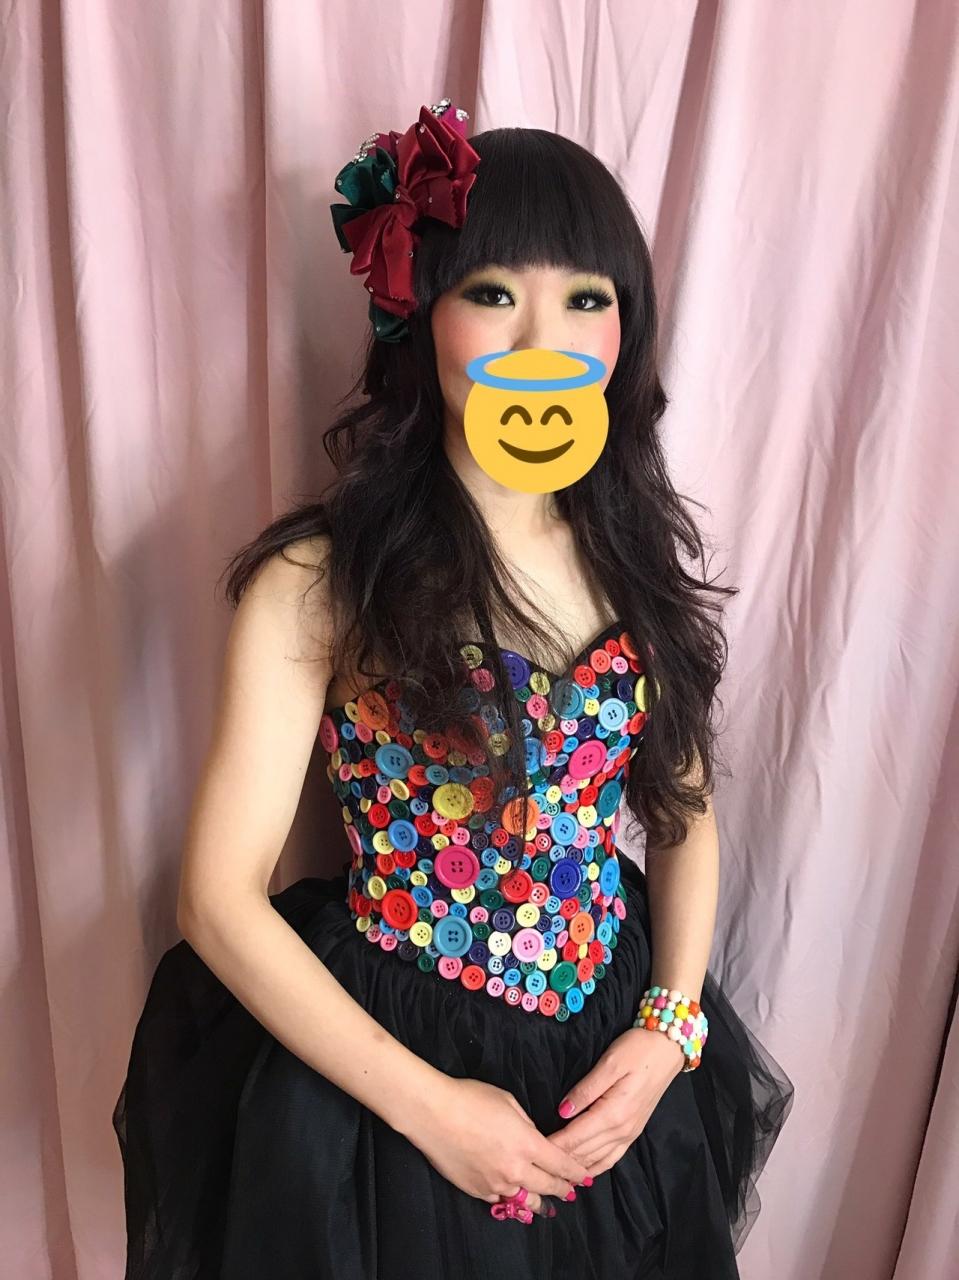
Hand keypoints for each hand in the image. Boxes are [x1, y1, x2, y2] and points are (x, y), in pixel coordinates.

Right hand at [410, 1076, 592, 1218]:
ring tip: (545, 1202)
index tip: (585, 1177)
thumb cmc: (470, 1098)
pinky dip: (511, 1200)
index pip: (560, 1165)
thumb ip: (526, 1125)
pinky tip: (514, 1197)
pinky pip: (500, 1201)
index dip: (576, 1172)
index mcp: (526, 1144)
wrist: (432, 1113)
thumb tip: (533, 1138)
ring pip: (525, 1199)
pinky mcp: (476, 1191)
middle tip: (570, 1191)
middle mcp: (514, 1170)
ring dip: (538, 1200)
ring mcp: (494, 1184)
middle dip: (562, 1189)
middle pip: (547, 1186)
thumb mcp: (508, 1102)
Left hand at [549, 1027, 683, 1177]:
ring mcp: (629, 1133)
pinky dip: (595, 1168)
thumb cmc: (637, 1050)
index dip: (553, 1145)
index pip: (575, 1137)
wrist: (667, 1049)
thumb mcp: (609, 1063)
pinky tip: (583, 1173)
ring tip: (554, 1175)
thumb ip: (586, 1089)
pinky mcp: (634, 1131)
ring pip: (597, 1160)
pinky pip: (612, 1158)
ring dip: (576, 1168)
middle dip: (560, 1160)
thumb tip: (563, 1111)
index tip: (532, 1150)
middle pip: (584, 1152)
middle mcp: (622, 1130)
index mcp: (613, 1113)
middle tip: (536, 1165)